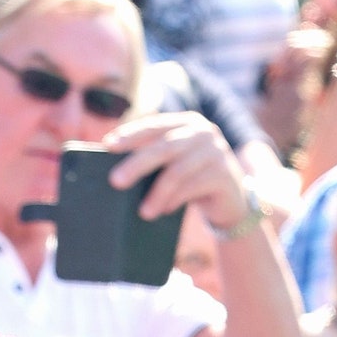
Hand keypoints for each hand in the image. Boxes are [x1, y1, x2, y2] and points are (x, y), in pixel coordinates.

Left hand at [105, 110, 249, 232]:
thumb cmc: (190, 181)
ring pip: (178, 171)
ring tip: (143, 213)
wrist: (229, 200)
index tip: (107, 146)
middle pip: (163, 147)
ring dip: (157, 193)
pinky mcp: (223, 173)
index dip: (130, 135)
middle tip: (115, 182)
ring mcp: (216, 151)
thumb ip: (152, 161)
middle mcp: (202, 132)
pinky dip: (175, 200)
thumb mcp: (172, 165)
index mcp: (185, 123)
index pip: (153, 126)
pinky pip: (192, 187)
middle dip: (137, 164)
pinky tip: (164, 211)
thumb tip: (115, 175)